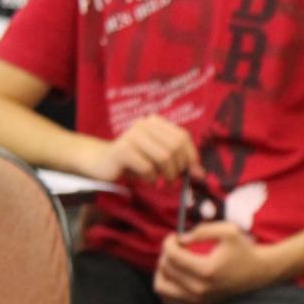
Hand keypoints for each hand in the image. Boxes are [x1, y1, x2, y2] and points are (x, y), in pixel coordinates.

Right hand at [81, 115, 202, 184]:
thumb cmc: (135, 162)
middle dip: (178, 169)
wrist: (102, 162)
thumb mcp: (160, 161)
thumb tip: (201, 174)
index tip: (193, 174)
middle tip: (171, 180)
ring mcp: (133, 135)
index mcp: (156, 122)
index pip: (183, 137)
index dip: (191, 157)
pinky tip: (145, 179)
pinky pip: (148, 168)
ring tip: (158, 180)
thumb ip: (180, 163)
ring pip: (164, 157)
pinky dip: (150, 179)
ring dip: (165, 175)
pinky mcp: (123, 150)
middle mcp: (145, 124)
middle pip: (175, 147)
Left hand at [153, 220, 277, 303]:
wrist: (258, 272)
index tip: (175, 236)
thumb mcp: (228, 230)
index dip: (168, 242)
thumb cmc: (244, 250)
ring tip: (172, 263)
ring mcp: (199, 300)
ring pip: (162, 288)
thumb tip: (181, 239)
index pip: (172, 255)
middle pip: (165, 269)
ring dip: (162, 272)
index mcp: (206, 270)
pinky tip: (176, 276)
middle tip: (176, 247)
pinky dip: (167, 288)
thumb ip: (202, 230)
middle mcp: (200, 289)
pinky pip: (169, 301)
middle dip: (165, 254)